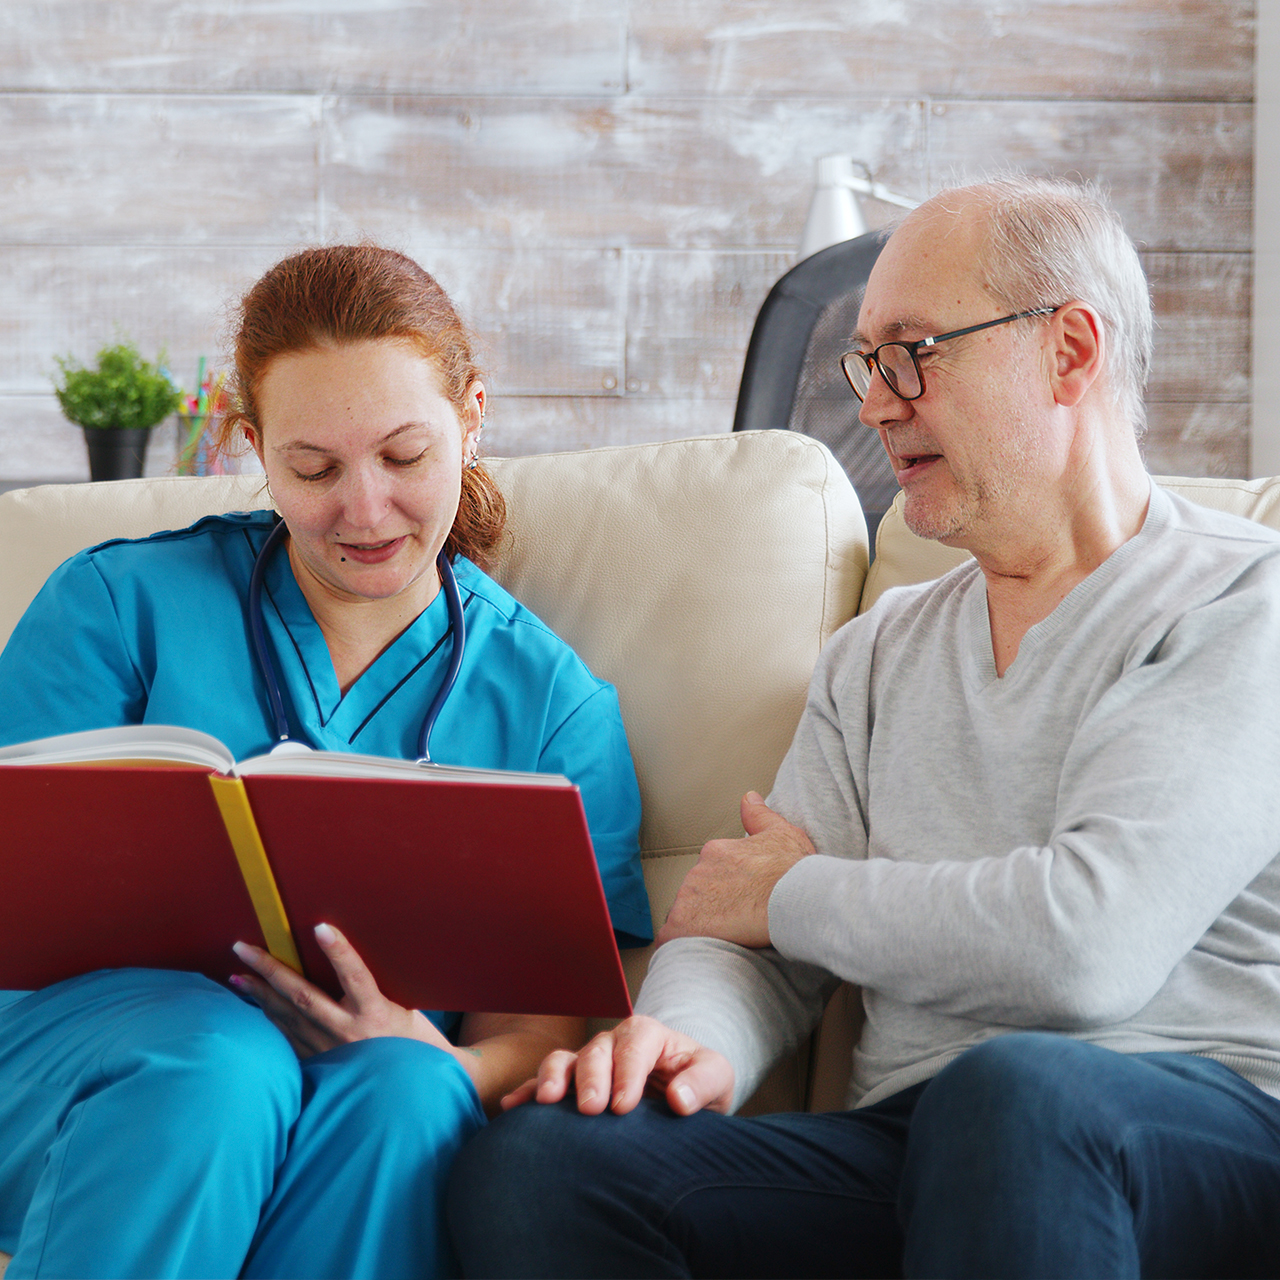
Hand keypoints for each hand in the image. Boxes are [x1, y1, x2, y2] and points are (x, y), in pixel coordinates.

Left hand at [231, 923, 455, 1062]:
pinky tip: (254, 1005)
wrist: (406, 1092)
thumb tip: (356, 960)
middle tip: (243, 948)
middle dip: (270, 969)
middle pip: (302, 996)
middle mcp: (346, 1031)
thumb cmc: (410, 1043)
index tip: (320, 927)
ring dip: (260, 993)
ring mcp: (327, 1050)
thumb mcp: (407, 1011)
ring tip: (238, 974)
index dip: (338, 952)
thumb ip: (380, 989)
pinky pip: (287, 1037)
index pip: (354, 976)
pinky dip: (268, 1018)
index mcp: (374, 1013)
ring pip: (287, 1016)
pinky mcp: (317, 1064)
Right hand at [500, 1015, 733, 1117]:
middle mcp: (613, 1043)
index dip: (627, 1073)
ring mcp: (589, 1062)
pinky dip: (528, 1092)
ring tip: (547, 1101)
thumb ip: (703, 1083)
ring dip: (553, 1077)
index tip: (624, 1107)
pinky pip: (544, 1083)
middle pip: (596, 1051)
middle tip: (590, 1109)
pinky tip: (512, 1106)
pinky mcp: (571, 1085)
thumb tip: (680, 1099)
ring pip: (565, 1060)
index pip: (634, 1044)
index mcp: (648, 1034)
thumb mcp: (717, 1076)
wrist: (684, 1093)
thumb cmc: (699, 1082)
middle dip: (591, 1078)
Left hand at [657, 792, 814, 947]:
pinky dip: (681, 946)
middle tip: (734, 925)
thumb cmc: (793, 870)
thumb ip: (759, 816)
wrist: (794, 897)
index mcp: (717, 853)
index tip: (738, 903)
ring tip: (722, 943)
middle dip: (709, 910)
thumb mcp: (782, 833)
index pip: (709, 875)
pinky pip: (671, 939)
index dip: (723, 892)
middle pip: (695, 895)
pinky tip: (699, 955)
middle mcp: (697, 871)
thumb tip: (749, 798)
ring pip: (684, 916)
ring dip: (698, 928)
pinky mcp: (684, 924)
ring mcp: (688, 897)